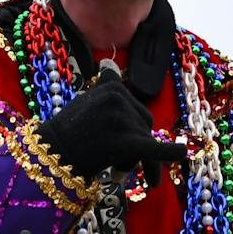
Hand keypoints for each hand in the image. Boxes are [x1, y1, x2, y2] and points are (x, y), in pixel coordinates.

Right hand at [34, 70, 186, 185]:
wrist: (50, 155)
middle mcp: (119, 99)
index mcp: (113, 87)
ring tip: (112, 168)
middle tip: (113, 161)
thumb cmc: (67, 132)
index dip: (130, 128)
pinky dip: (171, 153)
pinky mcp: (128, 143)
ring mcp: (123, 120)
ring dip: (134, 159)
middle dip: (135, 144)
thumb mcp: (85, 99)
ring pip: (146, 141)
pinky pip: (155, 149)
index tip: (117, 143)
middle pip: (144, 124)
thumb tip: (110, 65)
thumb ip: (105, 86)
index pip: (135, 109)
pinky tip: (182, 153)